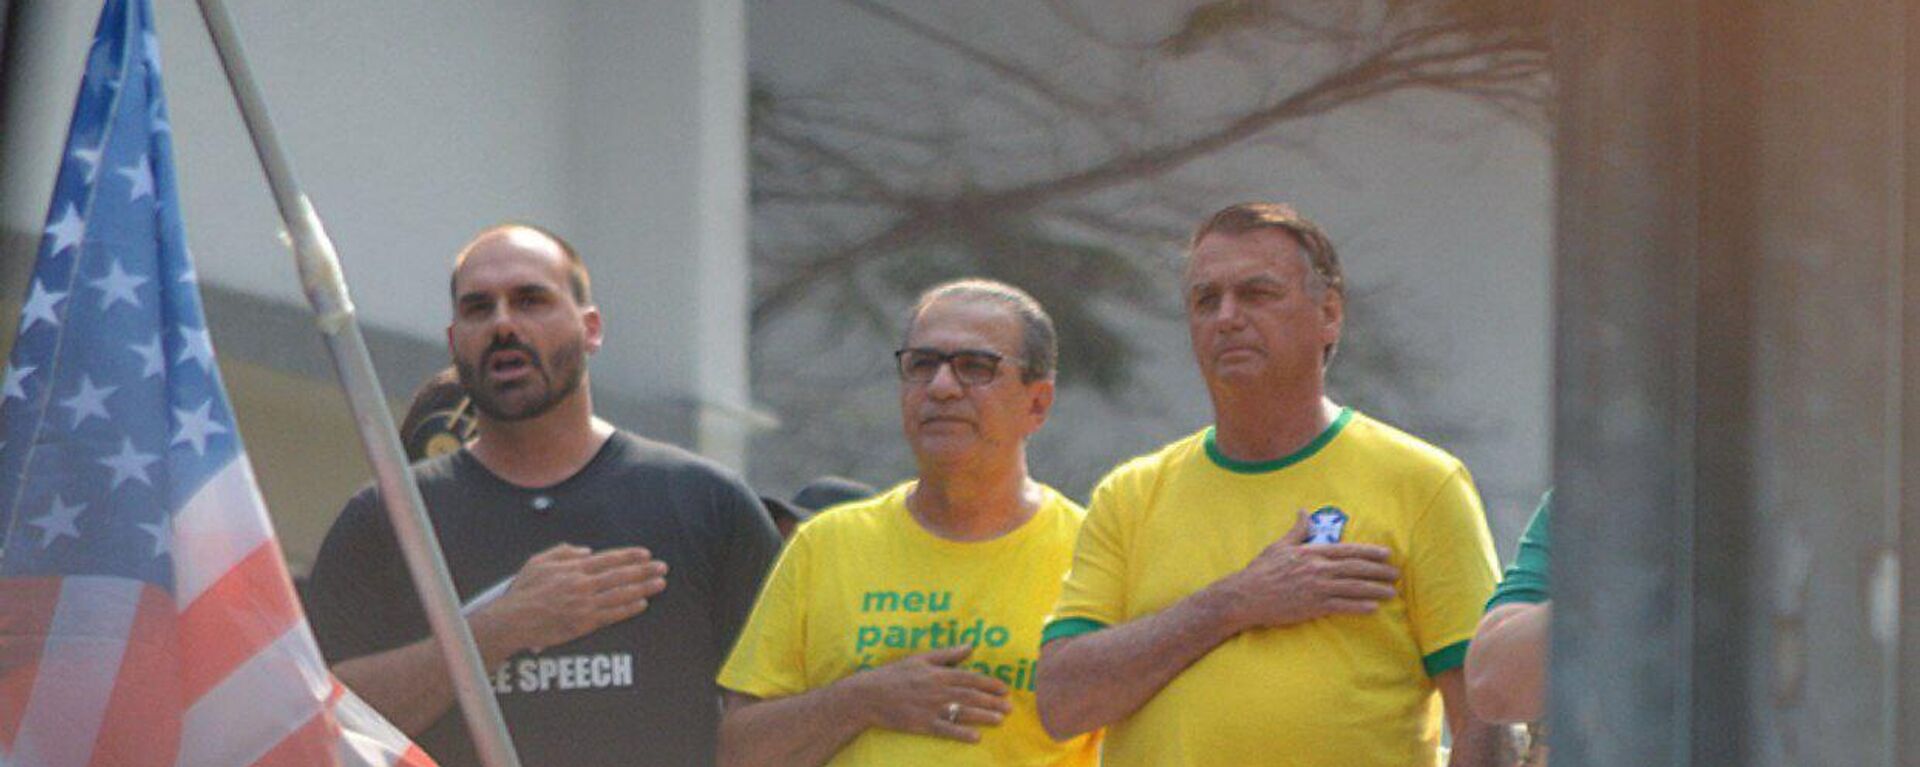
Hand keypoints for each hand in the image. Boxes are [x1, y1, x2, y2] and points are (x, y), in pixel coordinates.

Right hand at [481, 543, 668, 653]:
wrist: (512, 620)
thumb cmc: (523, 591)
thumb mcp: (538, 561)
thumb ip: (564, 552)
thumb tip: (587, 551)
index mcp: (573, 568)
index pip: (608, 559)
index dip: (629, 556)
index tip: (645, 554)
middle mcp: (582, 585)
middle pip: (620, 575)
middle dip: (644, 570)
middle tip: (662, 567)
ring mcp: (584, 605)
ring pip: (620, 595)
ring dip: (643, 588)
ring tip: (660, 584)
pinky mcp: (584, 624)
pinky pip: (612, 615)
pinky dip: (628, 609)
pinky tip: (642, 604)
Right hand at [846, 644, 1011, 742]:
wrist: (868, 695)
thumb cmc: (893, 674)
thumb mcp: (919, 658)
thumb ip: (946, 653)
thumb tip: (970, 646)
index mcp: (937, 672)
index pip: (970, 677)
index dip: (989, 683)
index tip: (1004, 689)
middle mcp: (937, 689)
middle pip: (971, 695)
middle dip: (992, 701)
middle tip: (1010, 707)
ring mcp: (930, 707)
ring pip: (963, 711)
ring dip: (984, 716)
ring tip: (1000, 720)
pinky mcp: (921, 724)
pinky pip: (946, 729)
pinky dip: (961, 733)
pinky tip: (976, 737)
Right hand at [1210, 509, 1398, 630]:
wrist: (1245, 596)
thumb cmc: (1261, 571)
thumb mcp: (1279, 545)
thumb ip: (1297, 530)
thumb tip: (1303, 511)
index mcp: (1312, 553)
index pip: (1347, 551)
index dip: (1369, 553)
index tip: (1386, 555)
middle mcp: (1318, 569)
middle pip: (1355, 569)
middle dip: (1379, 571)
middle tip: (1396, 574)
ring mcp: (1316, 588)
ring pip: (1353, 588)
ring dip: (1375, 589)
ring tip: (1391, 592)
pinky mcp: (1313, 606)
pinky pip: (1341, 606)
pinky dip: (1358, 607)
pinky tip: (1373, 608)